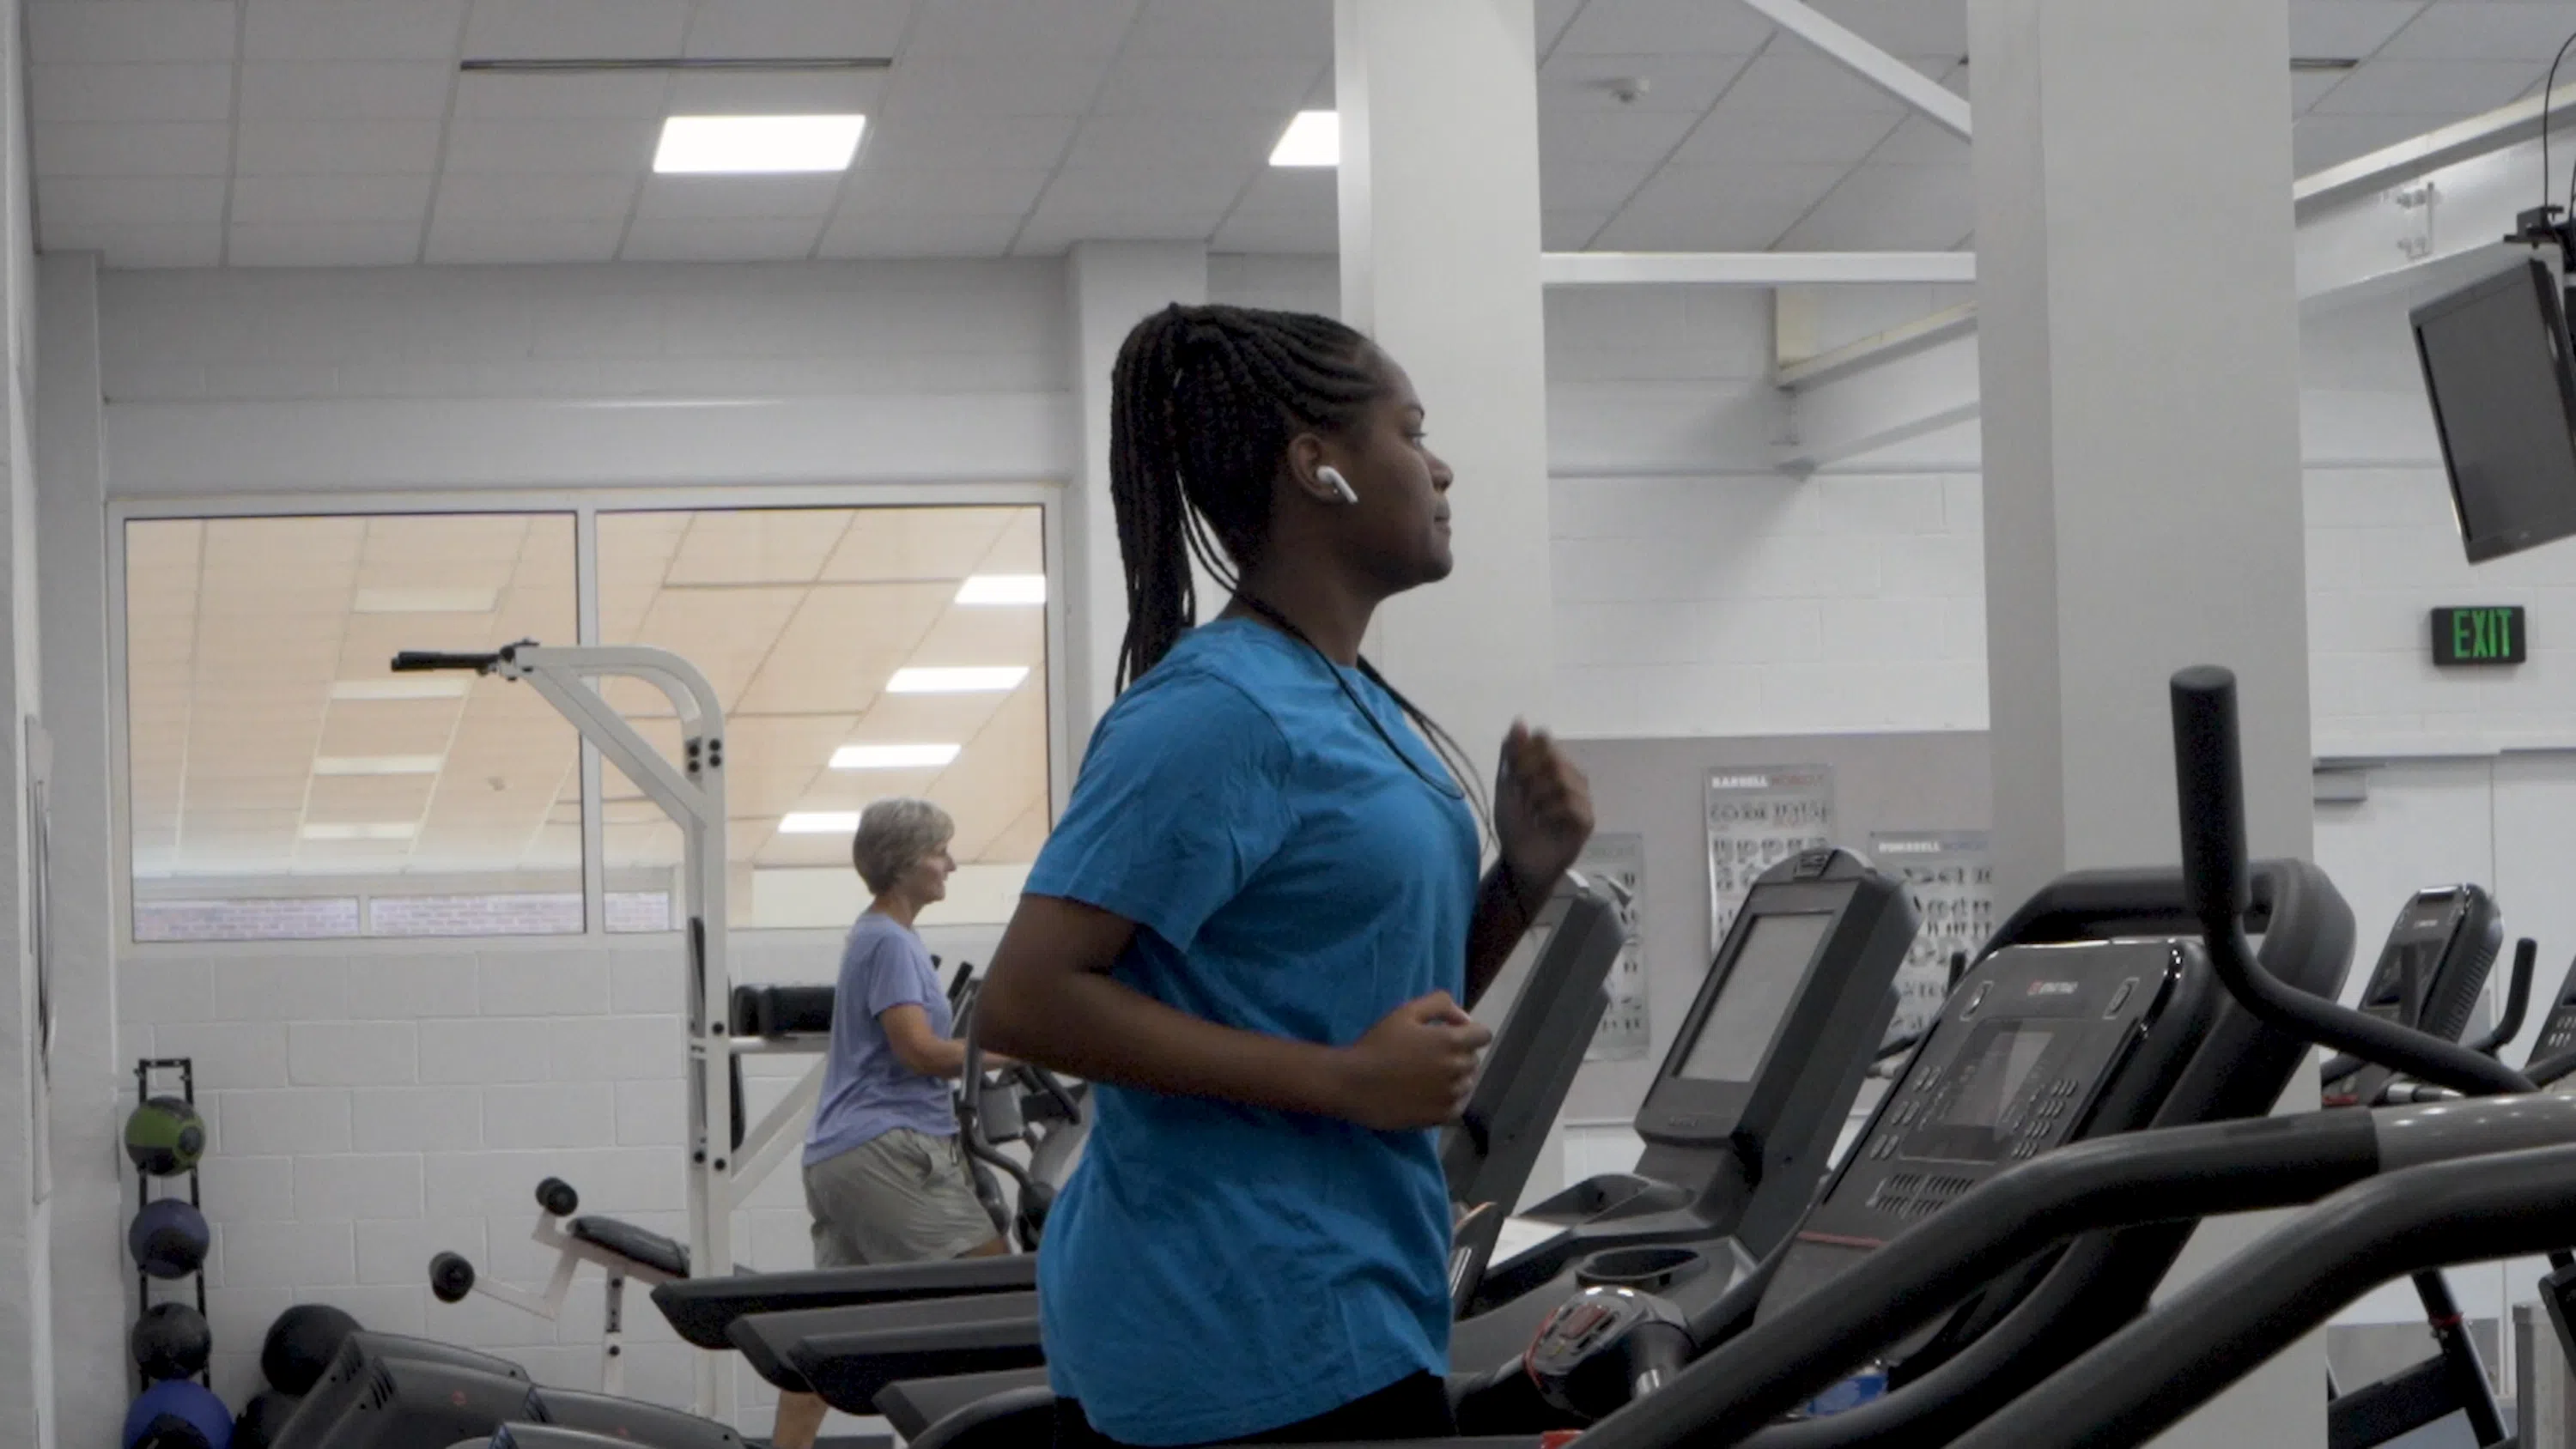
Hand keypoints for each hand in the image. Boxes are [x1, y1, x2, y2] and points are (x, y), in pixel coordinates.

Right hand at [1331, 992, 1493, 1130]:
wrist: (1353, 1083)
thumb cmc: (1378, 1044)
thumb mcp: (1406, 1011)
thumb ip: (1440, 1005)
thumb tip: (1465, 1018)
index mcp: (1452, 1041)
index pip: (1483, 1036)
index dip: (1469, 1033)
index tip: (1450, 1035)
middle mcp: (1457, 1069)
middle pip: (1474, 1059)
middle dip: (1460, 1054)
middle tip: (1431, 1055)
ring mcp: (1450, 1095)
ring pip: (1468, 1083)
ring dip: (1455, 1078)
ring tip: (1427, 1077)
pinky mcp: (1440, 1117)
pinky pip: (1459, 1107)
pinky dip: (1451, 1100)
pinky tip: (1430, 1095)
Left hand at [1495, 721, 1594, 897]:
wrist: (1519, 861)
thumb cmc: (1514, 825)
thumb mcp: (1506, 785)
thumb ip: (1512, 753)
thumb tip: (1519, 720)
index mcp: (1552, 766)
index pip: (1543, 740)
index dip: (1524, 755)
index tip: (1513, 775)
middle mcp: (1571, 777)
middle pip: (1552, 758)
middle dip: (1529, 777)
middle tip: (1522, 798)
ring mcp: (1581, 799)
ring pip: (1561, 780)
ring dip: (1537, 797)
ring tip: (1532, 814)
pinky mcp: (1587, 820)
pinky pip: (1570, 804)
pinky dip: (1550, 812)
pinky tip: (1543, 823)